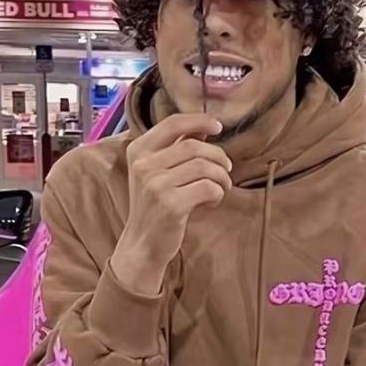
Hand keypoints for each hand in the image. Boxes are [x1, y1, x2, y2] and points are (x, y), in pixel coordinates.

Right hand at [111, 112, 231, 294]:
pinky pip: (208, 188)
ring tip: (221, 188)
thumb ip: (175, 150)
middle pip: (194, 146)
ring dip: (221, 176)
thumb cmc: (154, 207)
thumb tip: (203, 128)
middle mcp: (144, 165)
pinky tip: (211, 202)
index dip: (199, 120)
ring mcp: (156, 185)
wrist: (143, 244)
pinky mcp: (171, 205)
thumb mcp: (155, 173)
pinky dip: (218, 194)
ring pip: (204, 166)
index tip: (218, 126)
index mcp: (138, 151)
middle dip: (218, 156)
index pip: (173, 123)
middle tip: (226, 170)